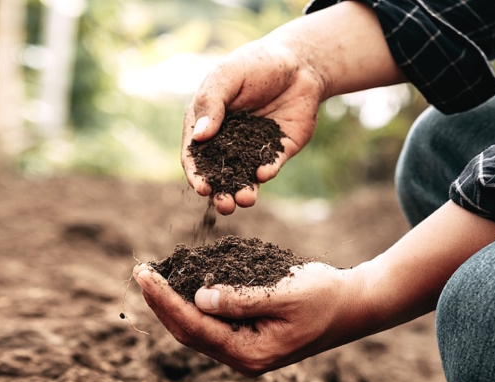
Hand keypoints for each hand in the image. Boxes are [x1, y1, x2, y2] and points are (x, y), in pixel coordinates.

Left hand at [133, 262, 362, 376]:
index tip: (145, 274)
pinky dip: (192, 303)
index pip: (195, 327)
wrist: (354, 305)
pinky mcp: (248, 337)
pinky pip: (211, 323)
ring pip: (196, 330)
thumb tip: (198, 298)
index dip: (165, 300)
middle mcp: (243, 358)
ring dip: (172, 303)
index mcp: (251, 353)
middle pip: (188, 332)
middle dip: (161, 302)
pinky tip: (182, 285)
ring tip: (153, 277)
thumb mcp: (284, 293)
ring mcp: (245, 350)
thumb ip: (241, 298)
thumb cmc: (324, 295)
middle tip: (141, 271)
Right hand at [182, 2, 405, 214]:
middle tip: (225, 205)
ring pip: (244, 177)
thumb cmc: (255, 64)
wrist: (299, 63)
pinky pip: (270, 166)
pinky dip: (266, 171)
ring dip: (243, 191)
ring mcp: (252, 149)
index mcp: (206, 124)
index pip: (195, 155)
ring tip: (245, 199)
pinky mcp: (278, 151)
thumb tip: (199, 137)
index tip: (201, 188)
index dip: (196, 174)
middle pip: (219, 174)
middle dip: (220, 193)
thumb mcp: (227, 76)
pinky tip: (265, 172)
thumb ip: (211, 104)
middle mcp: (227, 141)